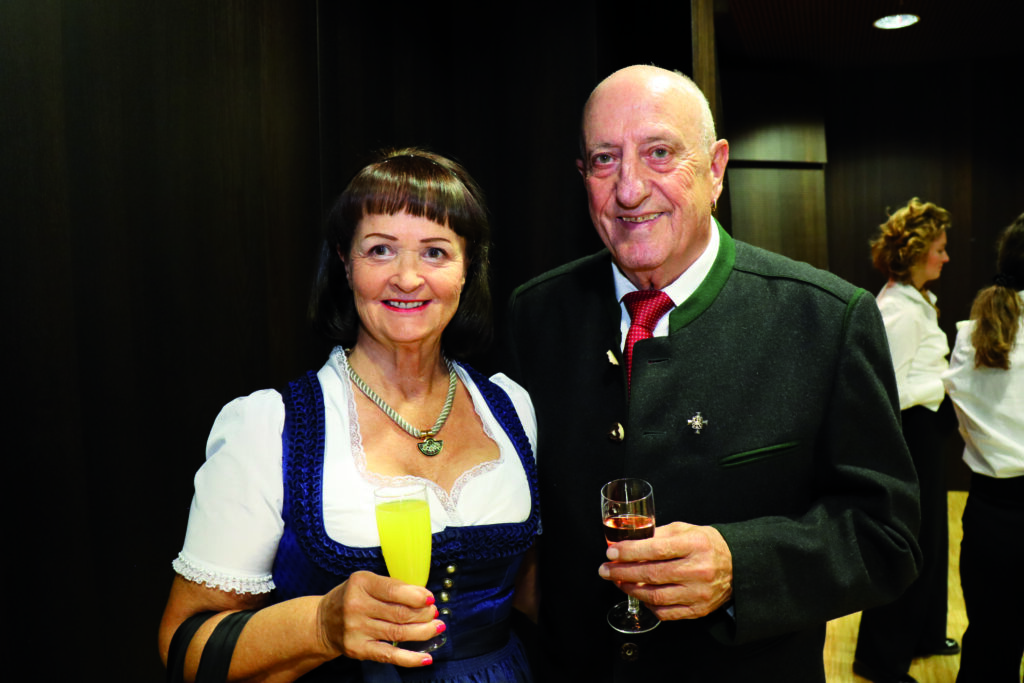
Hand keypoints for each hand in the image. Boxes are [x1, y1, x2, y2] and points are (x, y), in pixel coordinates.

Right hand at [316, 571, 444, 666]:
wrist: (323, 621)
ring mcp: (356, 630)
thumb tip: (424, 598)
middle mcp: (356, 606)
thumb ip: (393, 587)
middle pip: (399, 613)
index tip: (430, 599)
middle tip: (435, 614)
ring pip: (398, 633)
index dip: (416, 596)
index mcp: (361, 583)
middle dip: (423, 614)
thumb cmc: (352, 598)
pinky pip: (389, 655)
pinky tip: (426, 658)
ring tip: (437, 628)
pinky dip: (410, 658)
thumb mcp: (367, 582)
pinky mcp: (358, 649)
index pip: (393, 590)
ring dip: (423, 632)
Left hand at [599, 522, 732, 620]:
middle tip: (604, 570)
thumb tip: (627, 542)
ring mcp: (699, 593)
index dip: (629, 552)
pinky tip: (639, 595)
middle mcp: (698, 570)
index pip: (656, 549)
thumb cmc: (706, 544)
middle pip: (652, 574)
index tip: (610, 552)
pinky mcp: (699, 610)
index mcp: (695, 545)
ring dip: (631, 589)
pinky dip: (648, 605)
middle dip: (623, 572)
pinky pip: (666, 612)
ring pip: (656, 596)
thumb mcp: (686, 529)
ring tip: (617, 582)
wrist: (737, 566)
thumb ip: (658, 534)